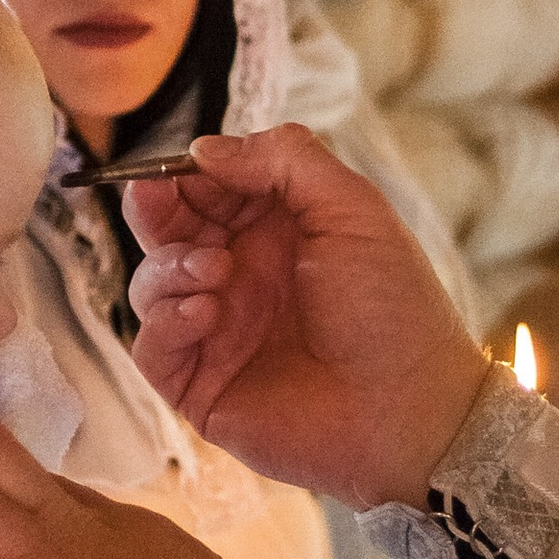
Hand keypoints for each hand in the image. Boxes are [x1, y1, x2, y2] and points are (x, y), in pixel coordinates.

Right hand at [125, 126, 487, 510]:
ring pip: (152, 283)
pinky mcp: (200, 385)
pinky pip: (151, 345)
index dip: (188, 174)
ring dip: (169, 266)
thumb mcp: (352, 209)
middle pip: (167, 230)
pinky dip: (166, 320)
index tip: (185, 166)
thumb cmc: (392, 308)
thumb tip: (204, 149)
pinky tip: (206, 312)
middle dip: (155, 209)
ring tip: (215, 273)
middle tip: (156, 200)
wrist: (406, 410)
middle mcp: (240, 277)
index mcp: (275, 232)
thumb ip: (284, 160)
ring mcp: (217, 331)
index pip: (207, 188)